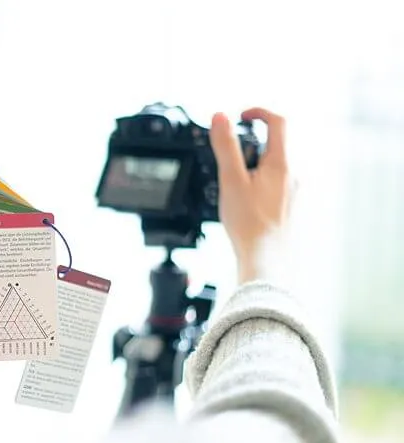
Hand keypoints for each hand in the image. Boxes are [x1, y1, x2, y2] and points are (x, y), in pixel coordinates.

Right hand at [210, 108, 292, 283]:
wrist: (265, 259)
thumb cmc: (250, 223)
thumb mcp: (231, 179)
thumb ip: (225, 146)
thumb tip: (220, 117)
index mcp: (281, 164)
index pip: (278, 122)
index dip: (259, 112)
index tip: (242, 116)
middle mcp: (292, 176)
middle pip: (274, 146)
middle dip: (250, 145)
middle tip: (229, 158)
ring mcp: (291, 193)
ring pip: (272, 168)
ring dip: (252, 167)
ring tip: (232, 185)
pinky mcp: (286, 208)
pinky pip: (272, 186)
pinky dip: (256, 185)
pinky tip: (242, 204)